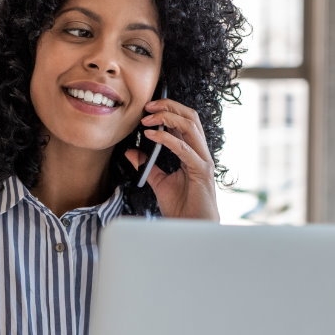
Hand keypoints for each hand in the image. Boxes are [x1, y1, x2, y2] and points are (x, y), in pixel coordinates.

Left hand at [124, 98, 219, 220]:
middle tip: (148, 106)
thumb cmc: (181, 208)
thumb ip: (147, 166)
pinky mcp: (201, 171)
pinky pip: (184, 148)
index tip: (147, 109)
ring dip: (167, 117)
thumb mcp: (159, 182)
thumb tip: (130, 151)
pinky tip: (151, 136)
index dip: (168, 110)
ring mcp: (203, 160)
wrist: (191, 228)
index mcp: (193, 153)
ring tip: (147, 119)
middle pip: (190, 117)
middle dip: (169, 106)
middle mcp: (201, 153)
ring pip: (190, 126)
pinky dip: (166, 138)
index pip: (185, 121)